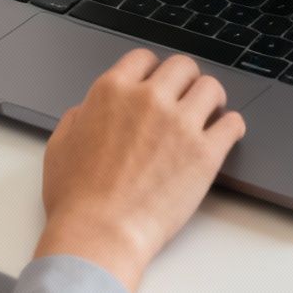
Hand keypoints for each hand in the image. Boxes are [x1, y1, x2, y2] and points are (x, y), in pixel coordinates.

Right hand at [32, 49, 247, 292]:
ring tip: (209, 113)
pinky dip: (231, 126)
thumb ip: (78, 117)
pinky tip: (225, 134)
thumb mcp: (60, 145)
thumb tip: (89, 111)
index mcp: (112, 91)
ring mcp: (181, 124)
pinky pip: (233, 123)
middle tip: (186, 97)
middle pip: (182, 66)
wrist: (99, 233)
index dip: (152, 71)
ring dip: (211, 98)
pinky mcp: (206, 153)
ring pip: (211, 87)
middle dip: (184, 79)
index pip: (143, 58)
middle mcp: (149, 99)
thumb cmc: (76, 198)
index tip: (157, 83)